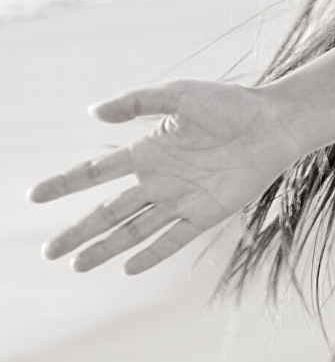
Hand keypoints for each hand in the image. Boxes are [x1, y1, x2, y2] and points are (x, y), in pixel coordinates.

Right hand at [29, 80, 300, 274]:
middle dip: (78, 230)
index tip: (33, 195)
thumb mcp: (180, 94)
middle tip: (48, 251)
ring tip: (76, 265)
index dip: (65, 183)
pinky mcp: (206, 213)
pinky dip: (150, 253)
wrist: (273, 123)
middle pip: (109, 210)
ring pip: (133, 230)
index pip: (96, 172)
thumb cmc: (230, 104)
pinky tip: (127, 267)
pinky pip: (172, 238)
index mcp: (149, 150)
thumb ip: (138, 102)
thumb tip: (93, 111)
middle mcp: (160, 179)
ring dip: (105, 247)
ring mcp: (181, 198)